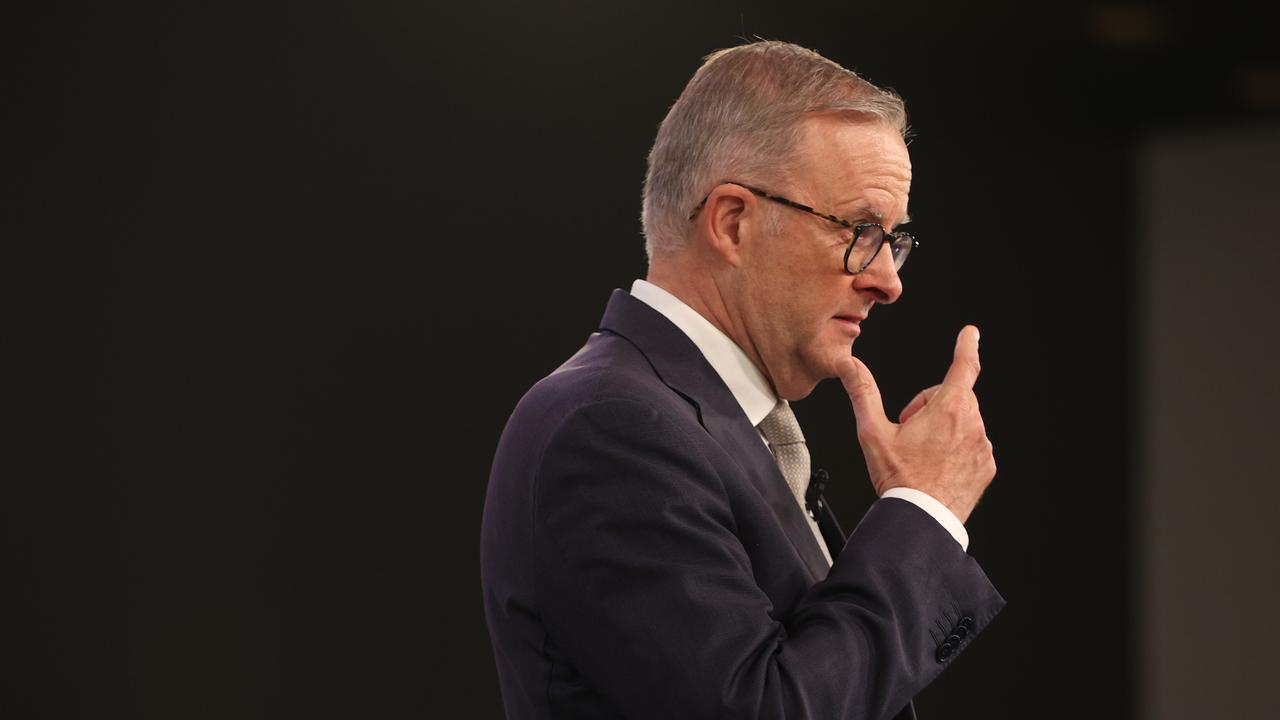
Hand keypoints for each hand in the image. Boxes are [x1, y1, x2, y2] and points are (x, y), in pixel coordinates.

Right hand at [835, 325, 994, 523]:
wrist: (921, 520)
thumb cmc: (899, 479)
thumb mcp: (873, 433)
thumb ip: (862, 392)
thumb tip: (848, 365)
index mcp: (948, 409)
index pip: (963, 366)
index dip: (967, 346)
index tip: (970, 333)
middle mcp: (972, 424)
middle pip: (955, 396)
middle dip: (933, 405)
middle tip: (909, 431)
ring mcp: (982, 446)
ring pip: (964, 421)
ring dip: (945, 428)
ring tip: (921, 454)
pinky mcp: (985, 466)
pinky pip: (973, 445)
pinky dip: (956, 448)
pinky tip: (936, 466)